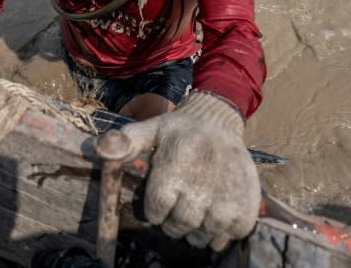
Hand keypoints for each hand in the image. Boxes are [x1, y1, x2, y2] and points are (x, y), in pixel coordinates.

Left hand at [117, 90, 259, 250]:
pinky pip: (235, 230)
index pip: (157, 207)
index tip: (158, 203)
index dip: (154, 211)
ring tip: (195, 217)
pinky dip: (224, 232)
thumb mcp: (149, 129)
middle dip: (174, 223)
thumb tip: (101, 148)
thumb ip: (125, 141)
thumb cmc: (177, 130)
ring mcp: (228, 190)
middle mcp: (202, 177)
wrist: (217, 118)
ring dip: (198, 231)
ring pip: (207, 232)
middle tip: (177, 212)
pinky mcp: (248, 198)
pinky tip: (216, 218)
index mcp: (175, 161)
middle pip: (181, 223)